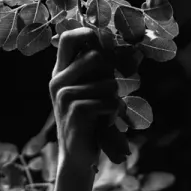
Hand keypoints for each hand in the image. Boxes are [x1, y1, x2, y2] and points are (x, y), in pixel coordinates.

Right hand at [49, 27, 122, 174]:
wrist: (78, 158)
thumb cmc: (90, 123)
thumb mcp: (91, 94)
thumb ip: (99, 72)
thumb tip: (133, 51)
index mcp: (60, 72)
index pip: (67, 38)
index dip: (89, 33)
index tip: (106, 45)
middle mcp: (58, 80)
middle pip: (95, 56)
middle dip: (112, 74)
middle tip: (111, 93)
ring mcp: (64, 95)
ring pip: (108, 83)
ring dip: (116, 99)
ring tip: (107, 114)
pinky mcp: (75, 111)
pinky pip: (109, 102)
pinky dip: (114, 113)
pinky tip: (106, 123)